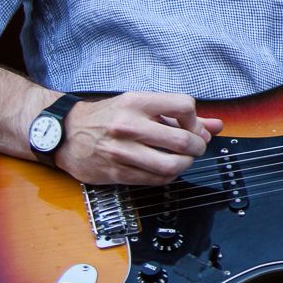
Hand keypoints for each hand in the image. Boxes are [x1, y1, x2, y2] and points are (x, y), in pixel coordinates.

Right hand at [55, 92, 223, 184]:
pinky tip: (165, 169)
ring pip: (172, 165)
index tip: (192, 126)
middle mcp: (129, 125)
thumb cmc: (108, 117)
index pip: (184, 106)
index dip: (195, 119)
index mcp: (137, 102)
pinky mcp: (116, 173)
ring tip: (182, 160)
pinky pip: (156, 180)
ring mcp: (121, 151)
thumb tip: (217, 126)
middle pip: (183, 140)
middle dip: (197, 147)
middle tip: (195, 148)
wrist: (65, 134)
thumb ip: (179, 116)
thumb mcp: (141, 106)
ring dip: (185, 164)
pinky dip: (169, 176)